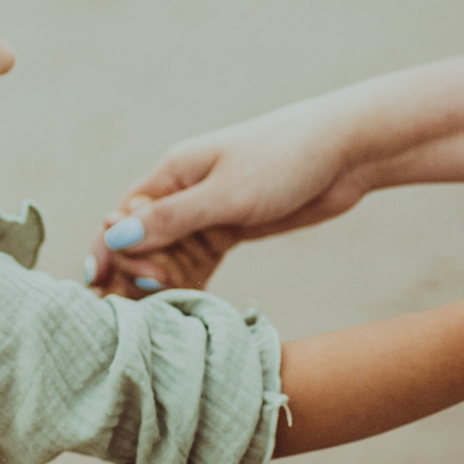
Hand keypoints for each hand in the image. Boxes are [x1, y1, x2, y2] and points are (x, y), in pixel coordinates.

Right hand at [89, 98, 366, 291]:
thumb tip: (116, 235)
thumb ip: (173, 219)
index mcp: (173, 173)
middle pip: (142, 239)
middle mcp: (184, 192)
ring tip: (165, 311)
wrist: (347, 152)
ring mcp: (209, 211)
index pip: (122, 217)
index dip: (115, 253)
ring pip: (169, 253)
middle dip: (138, 272)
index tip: (130, 283)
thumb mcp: (226, 194)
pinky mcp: (233, 227)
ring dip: (163, 281)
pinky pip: (198, 260)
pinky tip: (187, 305)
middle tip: (150, 301)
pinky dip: (189, 281)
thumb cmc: (285, 160)